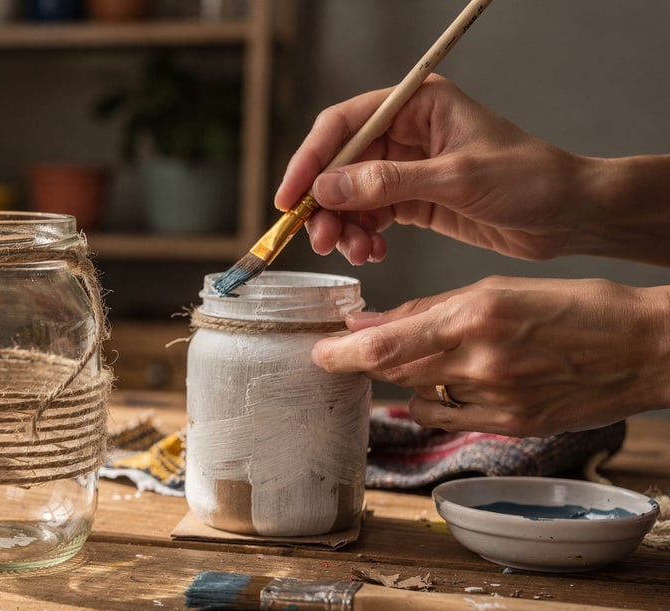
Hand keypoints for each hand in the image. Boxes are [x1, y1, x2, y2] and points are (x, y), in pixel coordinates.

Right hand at [275, 75, 594, 265]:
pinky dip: (364, 238)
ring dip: (344, 227)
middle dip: (325, 204)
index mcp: (417, 105)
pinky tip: (373, 253)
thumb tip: (327, 189)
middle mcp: (407, 132)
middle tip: (321, 239)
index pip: (344, 125)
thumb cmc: (530, 180)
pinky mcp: (414, 201)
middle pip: (339, 165)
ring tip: (355, 252)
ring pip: (350, 196)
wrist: (571, 215)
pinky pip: (370, 218)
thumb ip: (388, 183)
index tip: (291, 198)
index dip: (310, 160)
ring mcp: (407, 168)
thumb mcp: (456, 178)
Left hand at [310, 276, 669, 436]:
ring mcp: (496, 400)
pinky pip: (450, 418)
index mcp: (476, 315)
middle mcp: (481, 361)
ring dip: (406, 382)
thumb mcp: (500, 290)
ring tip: (424, 360)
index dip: (341, 352)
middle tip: (344, 355)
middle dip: (363, 364)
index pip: (385, 344)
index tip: (319, 350)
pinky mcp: (511, 426)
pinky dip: (437, 402)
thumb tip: (372, 322)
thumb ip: (433, 309)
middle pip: (394, 372)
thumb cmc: (579, 307)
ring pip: (419, 396)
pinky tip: (448, 385)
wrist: (647, 348)